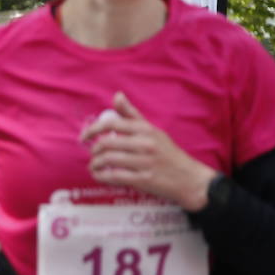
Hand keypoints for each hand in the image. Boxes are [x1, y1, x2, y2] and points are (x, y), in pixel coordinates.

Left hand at [80, 92, 216, 210]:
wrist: (189, 178)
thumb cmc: (168, 153)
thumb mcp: (153, 130)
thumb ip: (132, 115)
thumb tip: (117, 95)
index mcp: (146, 130)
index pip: (113, 124)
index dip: (93, 129)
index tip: (84, 136)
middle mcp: (145, 144)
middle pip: (107, 143)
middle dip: (94, 150)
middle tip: (93, 154)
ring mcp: (145, 162)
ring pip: (108, 160)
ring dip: (95, 164)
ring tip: (94, 166)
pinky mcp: (143, 179)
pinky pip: (114, 177)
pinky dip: (101, 176)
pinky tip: (99, 175)